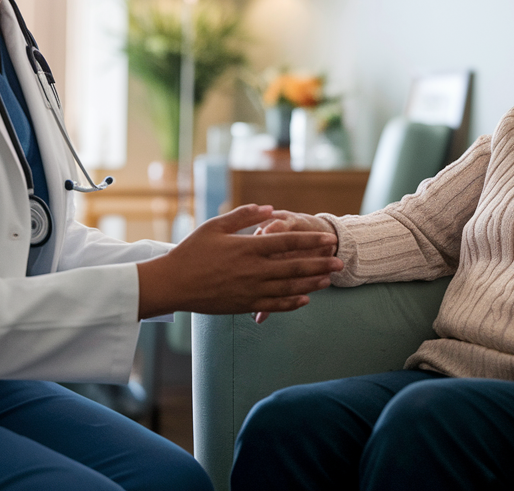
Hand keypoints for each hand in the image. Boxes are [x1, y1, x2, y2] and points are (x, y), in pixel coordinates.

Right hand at [136, 205, 343, 319]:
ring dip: (312, 283)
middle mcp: (253, 270)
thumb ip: (244, 216)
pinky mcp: (245, 305)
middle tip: (340, 262)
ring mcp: (251, 290)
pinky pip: (275, 305)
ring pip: (289, 287)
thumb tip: (269, 208)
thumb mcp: (215, 226)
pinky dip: (292, 302)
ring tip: (329, 279)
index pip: (287, 242)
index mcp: (247, 248)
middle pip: (295, 266)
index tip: (327, 238)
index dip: (310, 240)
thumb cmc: (192, 251)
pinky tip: (305, 300)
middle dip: (320, 263)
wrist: (173, 284)